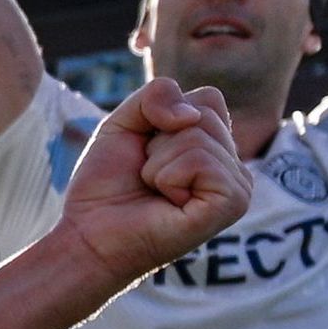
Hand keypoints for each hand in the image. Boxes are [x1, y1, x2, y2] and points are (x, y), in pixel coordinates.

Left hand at [54, 78, 249, 280]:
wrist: (89, 234)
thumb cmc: (107, 185)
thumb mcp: (125, 121)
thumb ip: (157, 94)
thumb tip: (191, 115)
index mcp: (217, 148)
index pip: (208, 99)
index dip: (163, 116)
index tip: (147, 153)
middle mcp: (234, 167)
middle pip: (203, 114)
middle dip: (158, 141)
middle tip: (148, 177)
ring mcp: (238, 187)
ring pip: (198, 136)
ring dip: (158, 163)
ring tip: (155, 191)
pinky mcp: (231, 205)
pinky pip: (200, 161)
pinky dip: (168, 177)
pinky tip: (166, 202)